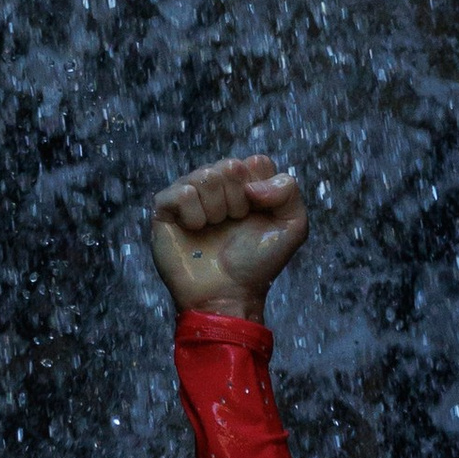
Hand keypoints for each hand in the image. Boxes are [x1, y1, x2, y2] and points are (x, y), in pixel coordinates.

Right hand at [149, 155, 308, 316]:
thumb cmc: (257, 265)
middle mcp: (216, 186)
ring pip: (205, 175)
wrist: (228, 295)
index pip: (255, 162)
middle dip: (238, 201)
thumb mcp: (293, 227)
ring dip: (217, 210)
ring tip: (215, 230)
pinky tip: (195, 231)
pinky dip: (194, 215)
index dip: (261, 191)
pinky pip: (182, 192)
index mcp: (245, 185)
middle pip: (230, 166)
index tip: (258, 216)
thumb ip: (289, 190)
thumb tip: (251, 182)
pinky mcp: (165, 208)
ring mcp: (189, 195)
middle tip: (234, 225)